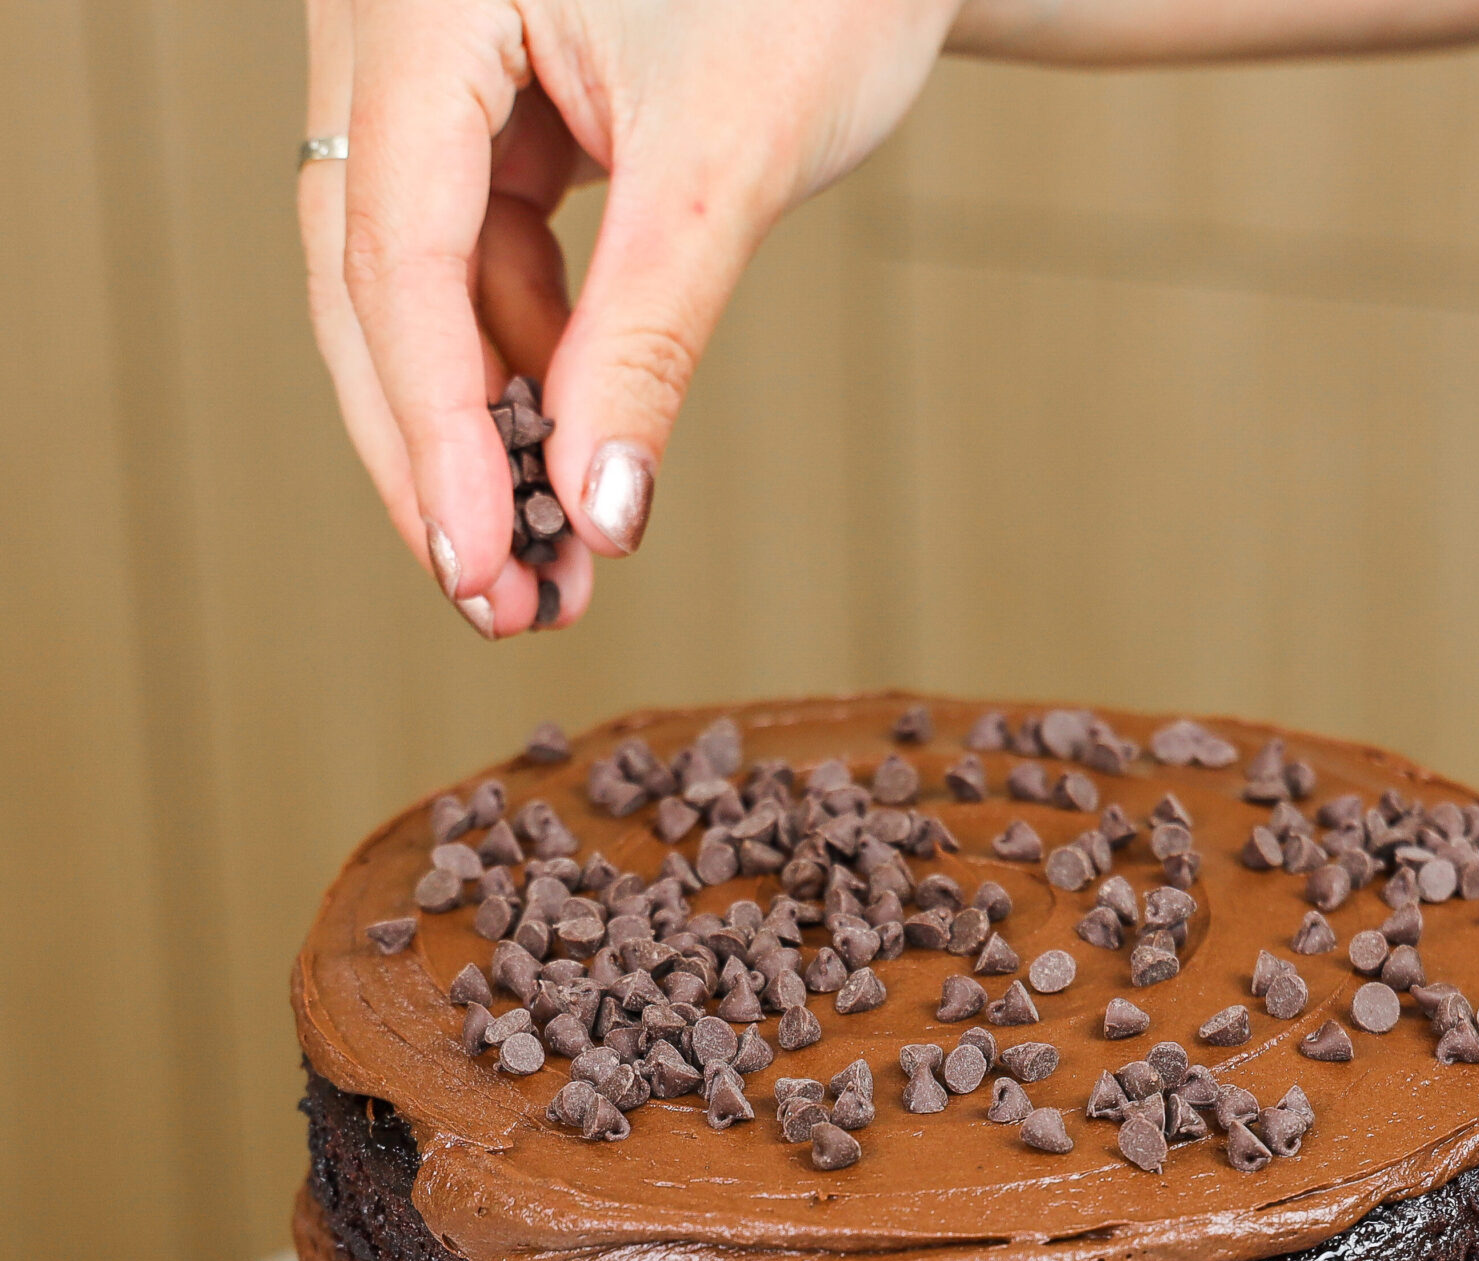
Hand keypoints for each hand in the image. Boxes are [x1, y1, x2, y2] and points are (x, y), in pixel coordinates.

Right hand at [300, 0, 956, 637]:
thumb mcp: (730, 166)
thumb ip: (648, 342)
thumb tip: (596, 518)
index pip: (394, 250)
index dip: (434, 430)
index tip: (479, 567)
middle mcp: (388, 8)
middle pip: (367, 273)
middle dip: (436, 450)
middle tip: (496, 601)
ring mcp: (425, 47)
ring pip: (412, 275)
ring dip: (483, 422)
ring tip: (554, 561)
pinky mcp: (479, 87)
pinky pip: (468, 245)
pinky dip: (522, 356)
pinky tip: (569, 454)